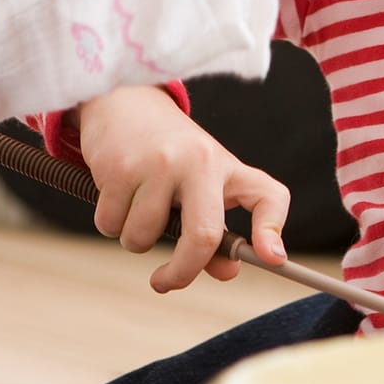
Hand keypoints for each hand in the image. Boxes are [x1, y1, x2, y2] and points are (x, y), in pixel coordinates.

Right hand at [77, 86, 290, 292]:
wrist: (126, 101)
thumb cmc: (170, 154)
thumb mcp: (202, 182)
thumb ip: (217, 230)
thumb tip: (226, 272)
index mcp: (226, 167)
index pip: (267, 196)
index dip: (272, 230)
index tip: (272, 259)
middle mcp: (199, 162)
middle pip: (203, 235)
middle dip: (182, 272)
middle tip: (165, 281)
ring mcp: (158, 164)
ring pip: (143, 238)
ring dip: (135, 238)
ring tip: (138, 205)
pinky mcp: (119, 167)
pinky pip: (111, 225)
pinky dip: (111, 222)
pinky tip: (118, 192)